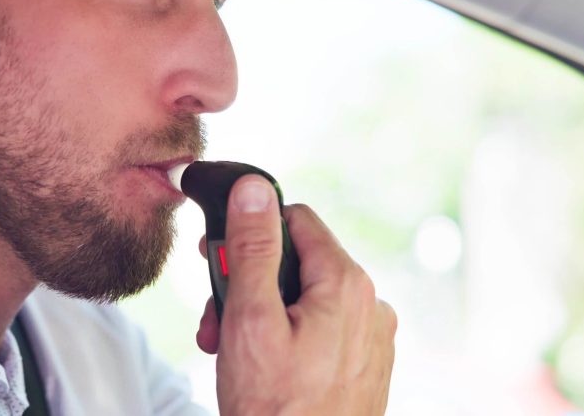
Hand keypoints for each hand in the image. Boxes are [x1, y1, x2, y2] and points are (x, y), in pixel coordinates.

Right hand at [195, 174, 395, 415]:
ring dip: (260, 314)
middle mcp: (369, 304)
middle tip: (214, 318)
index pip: (295, 219)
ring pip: (305, 298)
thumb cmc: (275, 408)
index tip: (215, 254)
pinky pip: (320, 330)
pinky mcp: (363, 365)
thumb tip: (254, 190)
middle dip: (247, 283)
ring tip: (229, 350)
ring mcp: (370, 338)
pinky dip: (286, 338)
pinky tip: (260, 367)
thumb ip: (251, 249)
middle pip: (297, 262)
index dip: (249, 231)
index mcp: (347, 284)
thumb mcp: (251, 319)